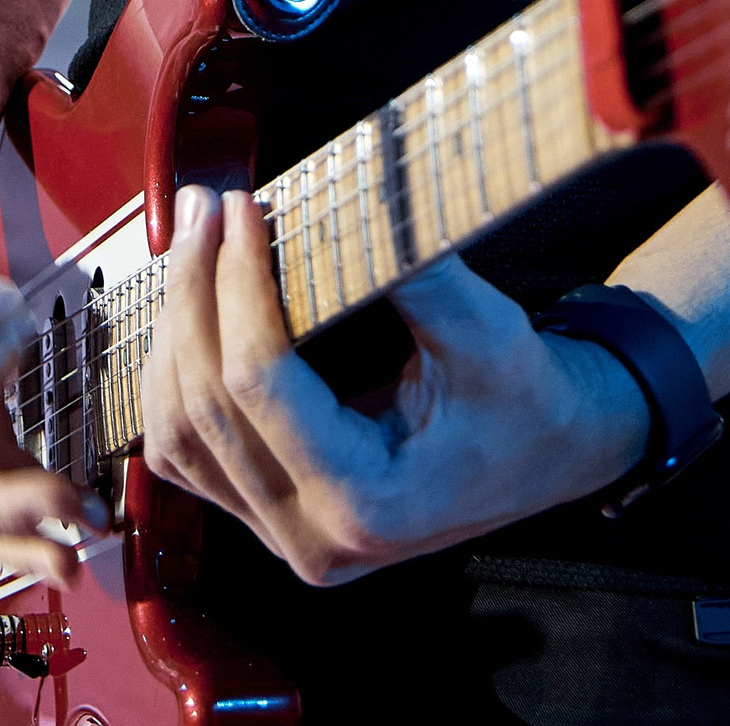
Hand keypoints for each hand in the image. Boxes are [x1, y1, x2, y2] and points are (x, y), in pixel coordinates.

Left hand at [139, 185, 652, 585]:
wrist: (555, 451)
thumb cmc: (529, 397)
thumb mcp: (488, 331)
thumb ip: (415, 271)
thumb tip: (351, 190)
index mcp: (367, 501)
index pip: (261, 383)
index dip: (238, 284)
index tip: (243, 206)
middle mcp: (315, 538)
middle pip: (207, 407)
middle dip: (195, 293)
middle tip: (206, 206)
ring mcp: (285, 536)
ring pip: (180, 435)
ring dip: (174, 333)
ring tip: (192, 244)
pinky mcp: (272, 515)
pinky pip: (189, 454)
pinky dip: (174, 378)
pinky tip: (189, 309)